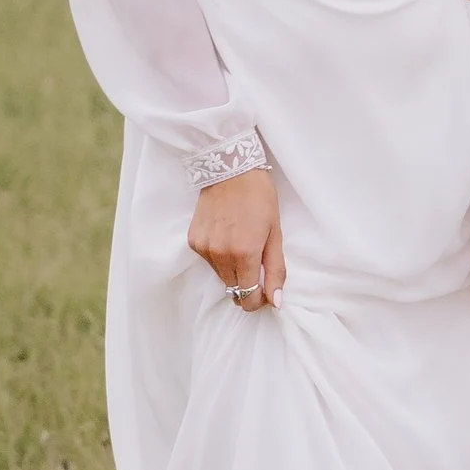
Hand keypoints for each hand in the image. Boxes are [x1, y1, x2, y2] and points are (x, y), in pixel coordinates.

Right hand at [189, 167, 284, 307]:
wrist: (230, 168)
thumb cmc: (259, 197)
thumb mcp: (275, 232)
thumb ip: (275, 270)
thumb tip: (276, 301)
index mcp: (245, 253)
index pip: (248, 298)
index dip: (259, 300)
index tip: (266, 291)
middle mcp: (220, 255)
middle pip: (234, 290)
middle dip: (247, 284)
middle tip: (257, 262)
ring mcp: (204, 248)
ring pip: (221, 276)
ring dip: (233, 270)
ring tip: (241, 242)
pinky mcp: (193, 241)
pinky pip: (209, 261)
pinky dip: (219, 256)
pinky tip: (226, 235)